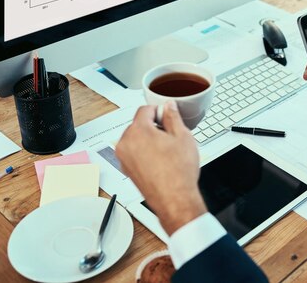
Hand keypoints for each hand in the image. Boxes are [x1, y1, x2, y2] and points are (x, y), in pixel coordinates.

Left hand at [115, 101, 206, 235]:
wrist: (174, 199)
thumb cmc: (178, 172)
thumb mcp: (182, 136)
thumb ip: (173, 116)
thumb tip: (169, 107)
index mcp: (138, 131)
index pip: (144, 109)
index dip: (159, 111)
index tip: (167, 117)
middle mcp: (125, 143)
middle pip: (138, 124)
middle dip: (154, 126)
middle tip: (171, 136)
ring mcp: (124, 158)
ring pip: (136, 138)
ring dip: (149, 139)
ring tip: (167, 151)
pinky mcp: (126, 169)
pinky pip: (134, 152)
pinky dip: (145, 152)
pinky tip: (160, 161)